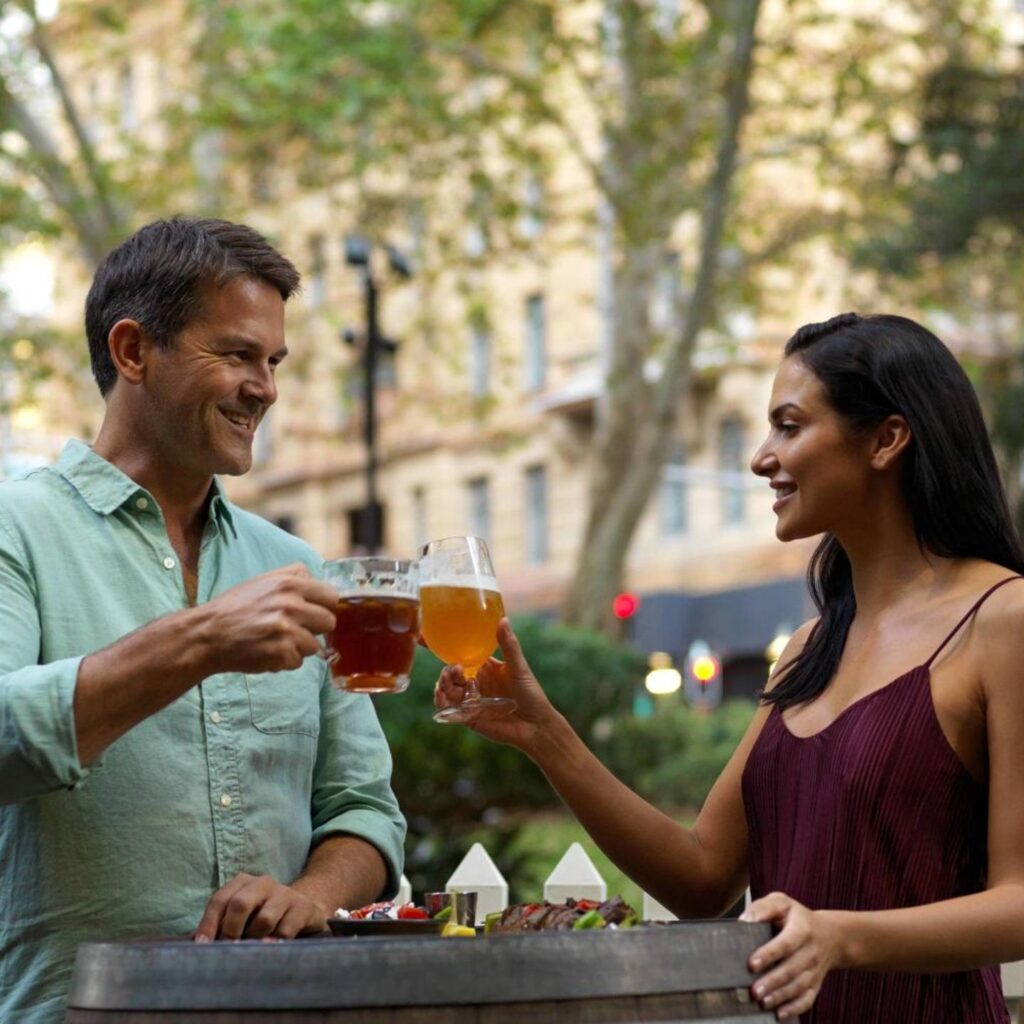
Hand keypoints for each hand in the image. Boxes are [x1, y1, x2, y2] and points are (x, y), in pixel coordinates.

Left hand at [193, 872, 328, 940]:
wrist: (304, 910)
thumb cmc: (261, 917)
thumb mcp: (241, 917)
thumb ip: (219, 928)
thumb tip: (193, 947)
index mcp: (243, 882)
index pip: (220, 900)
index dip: (208, 924)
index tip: (202, 947)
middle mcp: (263, 883)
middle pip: (240, 904)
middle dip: (231, 931)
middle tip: (229, 950)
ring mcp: (285, 893)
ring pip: (264, 919)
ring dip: (255, 940)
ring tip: (254, 949)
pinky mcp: (303, 907)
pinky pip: (285, 930)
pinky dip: (274, 944)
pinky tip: (271, 949)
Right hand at [200, 564, 336, 674]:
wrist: (207, 634)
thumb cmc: (235, 608)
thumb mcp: (264, 580)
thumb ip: (294, 575)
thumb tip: (318, 580)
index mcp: (289, 583)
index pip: (332, 596)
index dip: (324, 607)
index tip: (315, 613)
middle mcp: (290, 605)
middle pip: (329, 622)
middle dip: (315, 629)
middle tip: (295, 630)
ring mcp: (286, 630)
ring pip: (315, 646)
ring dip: (298, 648)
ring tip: (276, 641)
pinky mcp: (280, 653)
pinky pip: (298, 662)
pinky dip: (284, 662)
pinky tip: (267, 652)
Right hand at [434, 618, 559, 751]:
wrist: (536, 726)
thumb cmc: (531, 694)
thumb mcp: (519, 667)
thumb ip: (509, 645)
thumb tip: (503, 619)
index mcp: (486, 667)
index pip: (463, 654)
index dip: (447, 647)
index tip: (428, 637)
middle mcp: (476, 681)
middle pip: (451, 672)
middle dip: (447, 670)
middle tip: (455, 670)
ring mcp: (471, 699)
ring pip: (447, 689)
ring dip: (442, 683)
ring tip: (447, 682)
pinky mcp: (468, 716)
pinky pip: (449, 708)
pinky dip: (441, 701)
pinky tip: (441, 696)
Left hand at [740, 892, 840, 1019]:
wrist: (830, 934)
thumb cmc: (797, 916)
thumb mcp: (781, 902)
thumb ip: (762, 908)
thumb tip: (744, 921)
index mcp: (802, 929)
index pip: (785, 944)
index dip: (769, 955)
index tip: (752, 964)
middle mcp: (811, 951)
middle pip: (792, 969)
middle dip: (772, 982)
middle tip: (754, 991)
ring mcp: (815, 970)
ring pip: (798, 986)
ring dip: (780, 997)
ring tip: (762, 1002)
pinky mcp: (815, 984)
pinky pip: (807, 999)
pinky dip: (794, 1009)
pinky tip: (780, 1015)